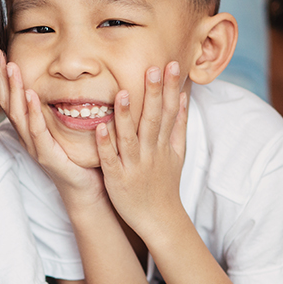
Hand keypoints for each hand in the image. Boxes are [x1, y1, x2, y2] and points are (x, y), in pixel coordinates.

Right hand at [0, 51, 104, 201]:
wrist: (86, 191)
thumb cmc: (77, 160)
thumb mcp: (64, 130)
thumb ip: (58, 110)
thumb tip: (60, 84)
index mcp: (30, 130)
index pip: (11, 100)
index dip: (4, 78)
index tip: (0, 55)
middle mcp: (28, 138)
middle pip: (9, 104)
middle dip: (3, 79)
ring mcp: (36, 148)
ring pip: (19, 115)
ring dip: (15, 90)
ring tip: (12, 68)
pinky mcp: (48, 157)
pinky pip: (38, 132)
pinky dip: (33, 113)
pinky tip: (31, 95)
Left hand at [95, 62, 188, 240]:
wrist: (160, 219)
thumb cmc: (165, 183)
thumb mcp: (178, 153)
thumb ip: (179, 124)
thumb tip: (184, 96)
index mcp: (164, 144)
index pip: (169, 111)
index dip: (171, 88)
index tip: (173, 64)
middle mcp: (151, 152)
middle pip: (152, 120)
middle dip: (153, 94)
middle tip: (153, 67)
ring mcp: (134, 165)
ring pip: (129, 138)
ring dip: (125, 116)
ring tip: (120, 92)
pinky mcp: (117, 179)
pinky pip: (110, 160)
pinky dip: (105, 145)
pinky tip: (99, 128)